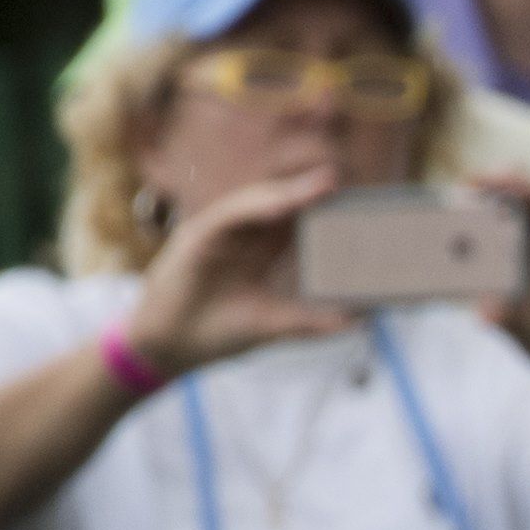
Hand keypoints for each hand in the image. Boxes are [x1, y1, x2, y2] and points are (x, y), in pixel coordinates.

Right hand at [124, 166, 356, 375]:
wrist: (169, 348)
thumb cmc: (216, 332)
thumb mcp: (271, 324)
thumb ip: (309, 321)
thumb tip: (355, 321)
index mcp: (261, 250)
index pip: (297, 222)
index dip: (325, 212)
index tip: (360, 206)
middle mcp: (242, 234)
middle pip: (282, 204)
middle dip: (313, 193)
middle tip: (345, 182)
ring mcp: (220, 231)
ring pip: (259, 201)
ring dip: (291, 192)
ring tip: (324, 184)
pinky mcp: (197, 235)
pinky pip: (230, 215)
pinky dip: (255, 207)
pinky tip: (282, 203)